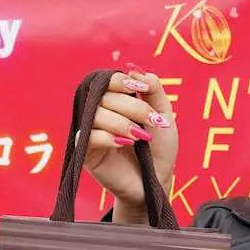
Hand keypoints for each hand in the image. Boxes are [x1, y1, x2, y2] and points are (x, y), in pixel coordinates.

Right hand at [82, 64, 177, 220]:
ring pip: (96, 115)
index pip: (108, 81)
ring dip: (122, 123)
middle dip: (132, 107)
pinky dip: (106, 137)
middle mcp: (100, 114)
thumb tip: (135, 68)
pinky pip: (86, 136)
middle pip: (104, 97)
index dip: (121, 81)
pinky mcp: (85, 153)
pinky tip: (124, 144)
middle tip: (152, 122)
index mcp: (116, 102)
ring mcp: (91, 133)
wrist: (156, 180)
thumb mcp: (163, 115)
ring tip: (141, 137)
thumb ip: (153, 89)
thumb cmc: (159, 149)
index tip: (141, 89)